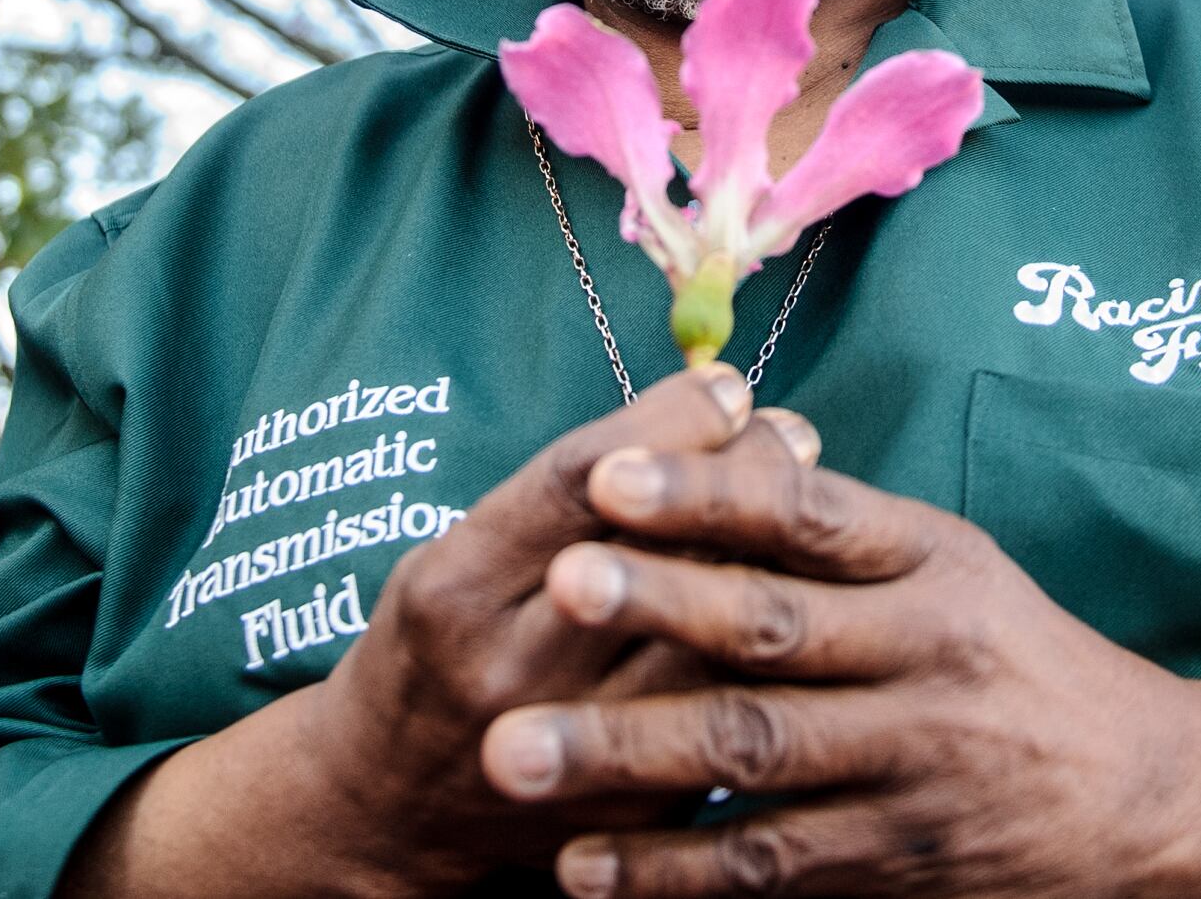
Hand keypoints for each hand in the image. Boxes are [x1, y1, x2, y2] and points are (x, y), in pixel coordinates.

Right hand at [73, 363, 824, 898]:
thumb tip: (699, 412)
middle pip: (661, 554)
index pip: (580, 483)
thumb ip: (558, 499)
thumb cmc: (434, 648)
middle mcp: (511, 668)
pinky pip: (728, 707)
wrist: (390, 814)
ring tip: (810, 499)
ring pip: (712, 635)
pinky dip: (772, 642)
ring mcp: (577, 748)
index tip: (727, 386)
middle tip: (788, 431)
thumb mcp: (453, 555)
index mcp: (454, 590)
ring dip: (777, 553)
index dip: (669, 422)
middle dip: (743, 477)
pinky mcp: (634, 805)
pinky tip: (799, 592)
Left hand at [476, 431, 1200, 897]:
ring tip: (517, 755)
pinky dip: (673, 870)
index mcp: (931, 561)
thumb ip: (837, 531)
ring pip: (756, 753)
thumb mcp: (954, 568)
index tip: (607, 474)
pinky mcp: (901, 861)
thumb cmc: (1016, 658)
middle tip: (555, 587)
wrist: (1152, 799)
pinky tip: (586, 870)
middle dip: (657, 607)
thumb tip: (707, 450)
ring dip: (629, 755)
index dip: (707, 493)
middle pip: (773, 628)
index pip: (807, 513)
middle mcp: (926, 655)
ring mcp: (913, 763)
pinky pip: (770, 863)